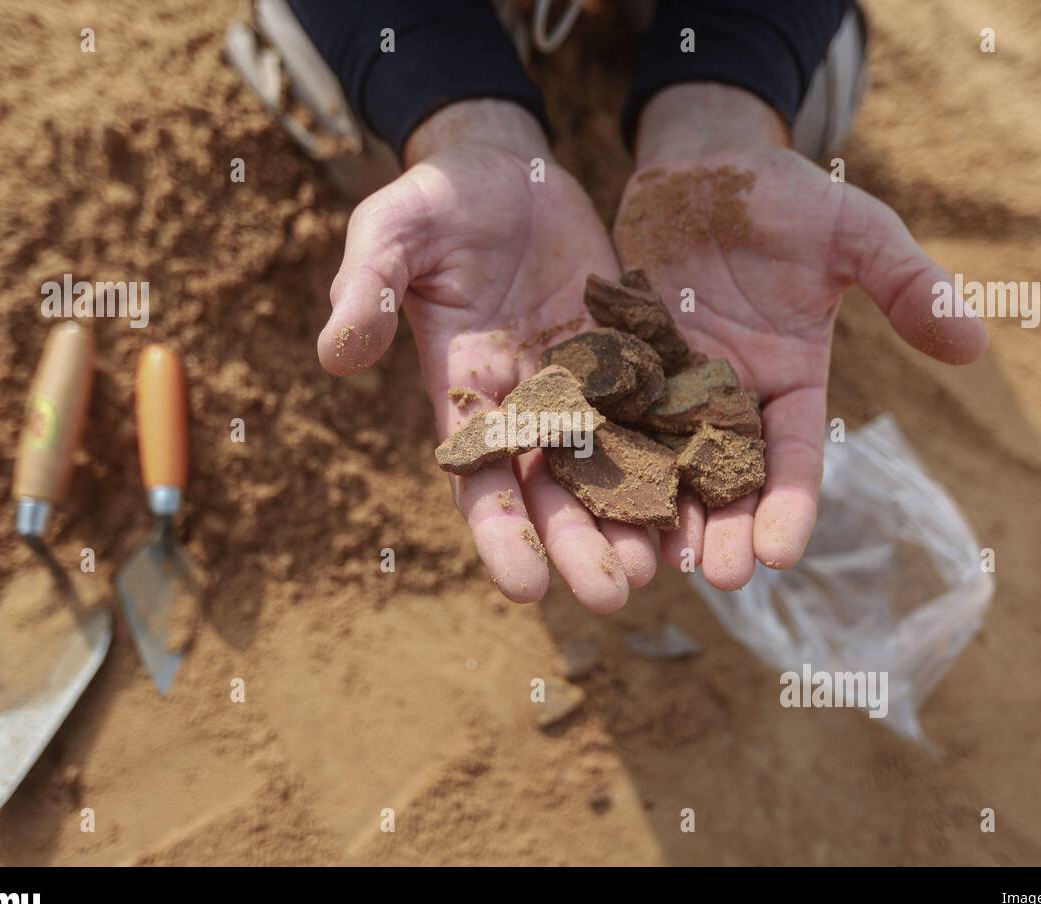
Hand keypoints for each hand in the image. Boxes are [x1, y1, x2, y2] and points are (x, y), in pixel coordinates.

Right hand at [318, 100, 655, 612]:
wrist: (500, 171)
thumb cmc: (433, 203)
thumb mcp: (390, 233)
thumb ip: (366, 289)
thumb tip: (333, 354)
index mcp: (464, 390)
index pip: (479, 478)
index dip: (501, 533)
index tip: (528, 588)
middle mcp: (526, 403)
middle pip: (553, 490)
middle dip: (579, 544)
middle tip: (616, 596)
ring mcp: (582, 381)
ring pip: (611, 463)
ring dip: (634, 515)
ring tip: (668, 563)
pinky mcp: (627, 352)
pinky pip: (656, 409)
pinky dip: (677, 450)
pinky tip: (708, 490)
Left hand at [615, 84, 987, 588]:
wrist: (702, 164)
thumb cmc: (785, 196)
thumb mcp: (855, 233)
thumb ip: (907, 285)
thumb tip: (976, 343)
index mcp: (791, 381)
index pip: (794, 455)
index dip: (788, 504)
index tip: (780, 554)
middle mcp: (729, 397)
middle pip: (729, 477)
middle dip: (726, 528)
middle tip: (717, 578)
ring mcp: (669, 384)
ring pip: (663, 461)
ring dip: (661, 512)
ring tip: (653, 563)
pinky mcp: (616, 364)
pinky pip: (606, 417)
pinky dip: (600, 456)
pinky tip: (587, 499)